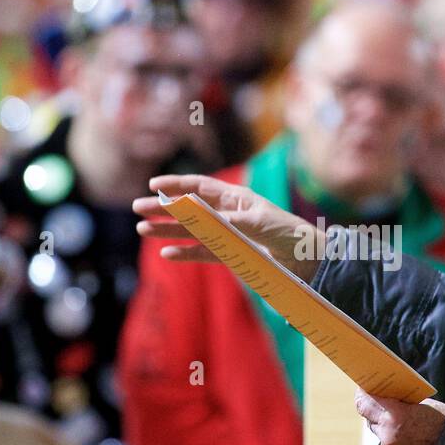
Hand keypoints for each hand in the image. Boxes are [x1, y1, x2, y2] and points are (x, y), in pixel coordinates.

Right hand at [132, 174, 323, 282]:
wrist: (307, 260)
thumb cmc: (288, 232)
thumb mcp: (258, 222)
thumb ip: (227, 220)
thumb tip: (199, 216)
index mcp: (236, 198)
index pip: (200, 187)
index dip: (176, 184)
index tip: (153, 184)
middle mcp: (228, 215)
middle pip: (189, 209)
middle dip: (163, 207)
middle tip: (137, 208)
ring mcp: (228, 236)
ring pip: (192, 231)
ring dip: (168, 229)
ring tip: (143, 229)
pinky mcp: (232, 256)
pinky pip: (203, 253)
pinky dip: (186, 253)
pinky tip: (167, 252)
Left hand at [354, 388, 444, 444]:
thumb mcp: (423, 406)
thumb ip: (401, 406)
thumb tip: (386, 404)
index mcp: (394, 417)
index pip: (364, 403)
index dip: (362, 396)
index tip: (363, 391)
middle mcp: (388, 438)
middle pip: (371, 421)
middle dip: (378, 415)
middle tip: (387, 409)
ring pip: (381, 439)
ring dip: (389, 434)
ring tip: (408, 431)